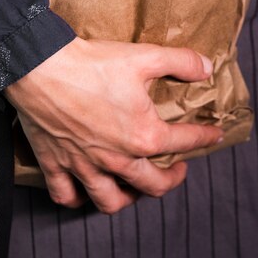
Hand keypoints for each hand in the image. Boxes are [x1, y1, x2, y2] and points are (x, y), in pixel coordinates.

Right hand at [5, 37, 221, 213]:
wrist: (43, 66)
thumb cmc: (94, 64)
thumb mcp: (146, 57)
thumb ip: (181, 62)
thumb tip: (207, 68)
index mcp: (143, 135)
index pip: (184, 142)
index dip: (204, 138)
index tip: (214, 136)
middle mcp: (117, 158)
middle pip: (152, 184)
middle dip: (172, 179)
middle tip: (179, 169)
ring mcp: (85, 165)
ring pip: (110, 200)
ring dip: (129, 198)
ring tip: (136, 187)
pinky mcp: (56, 163)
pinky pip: (66, 196)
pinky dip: (77, 199)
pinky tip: (84, 191)